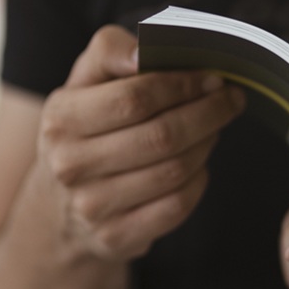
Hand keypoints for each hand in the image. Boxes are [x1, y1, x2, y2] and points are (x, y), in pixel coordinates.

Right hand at [30, 25, 244, 261]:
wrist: (57, 207)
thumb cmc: (86, 128)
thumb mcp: (84, 82)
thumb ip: (111, 51)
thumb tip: (144, 51)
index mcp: (61, 118)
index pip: (135, 98)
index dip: (183, 85)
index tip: (213, 77)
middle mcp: (70, 165)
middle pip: (162, 136)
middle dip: (208, 114)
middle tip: (231, 100)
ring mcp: (92, 206)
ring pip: (175, 171)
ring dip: (207, 144)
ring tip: (215, 128)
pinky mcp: (115, 237)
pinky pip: (177, 206)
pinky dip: (198, 181)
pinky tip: (199, 165)